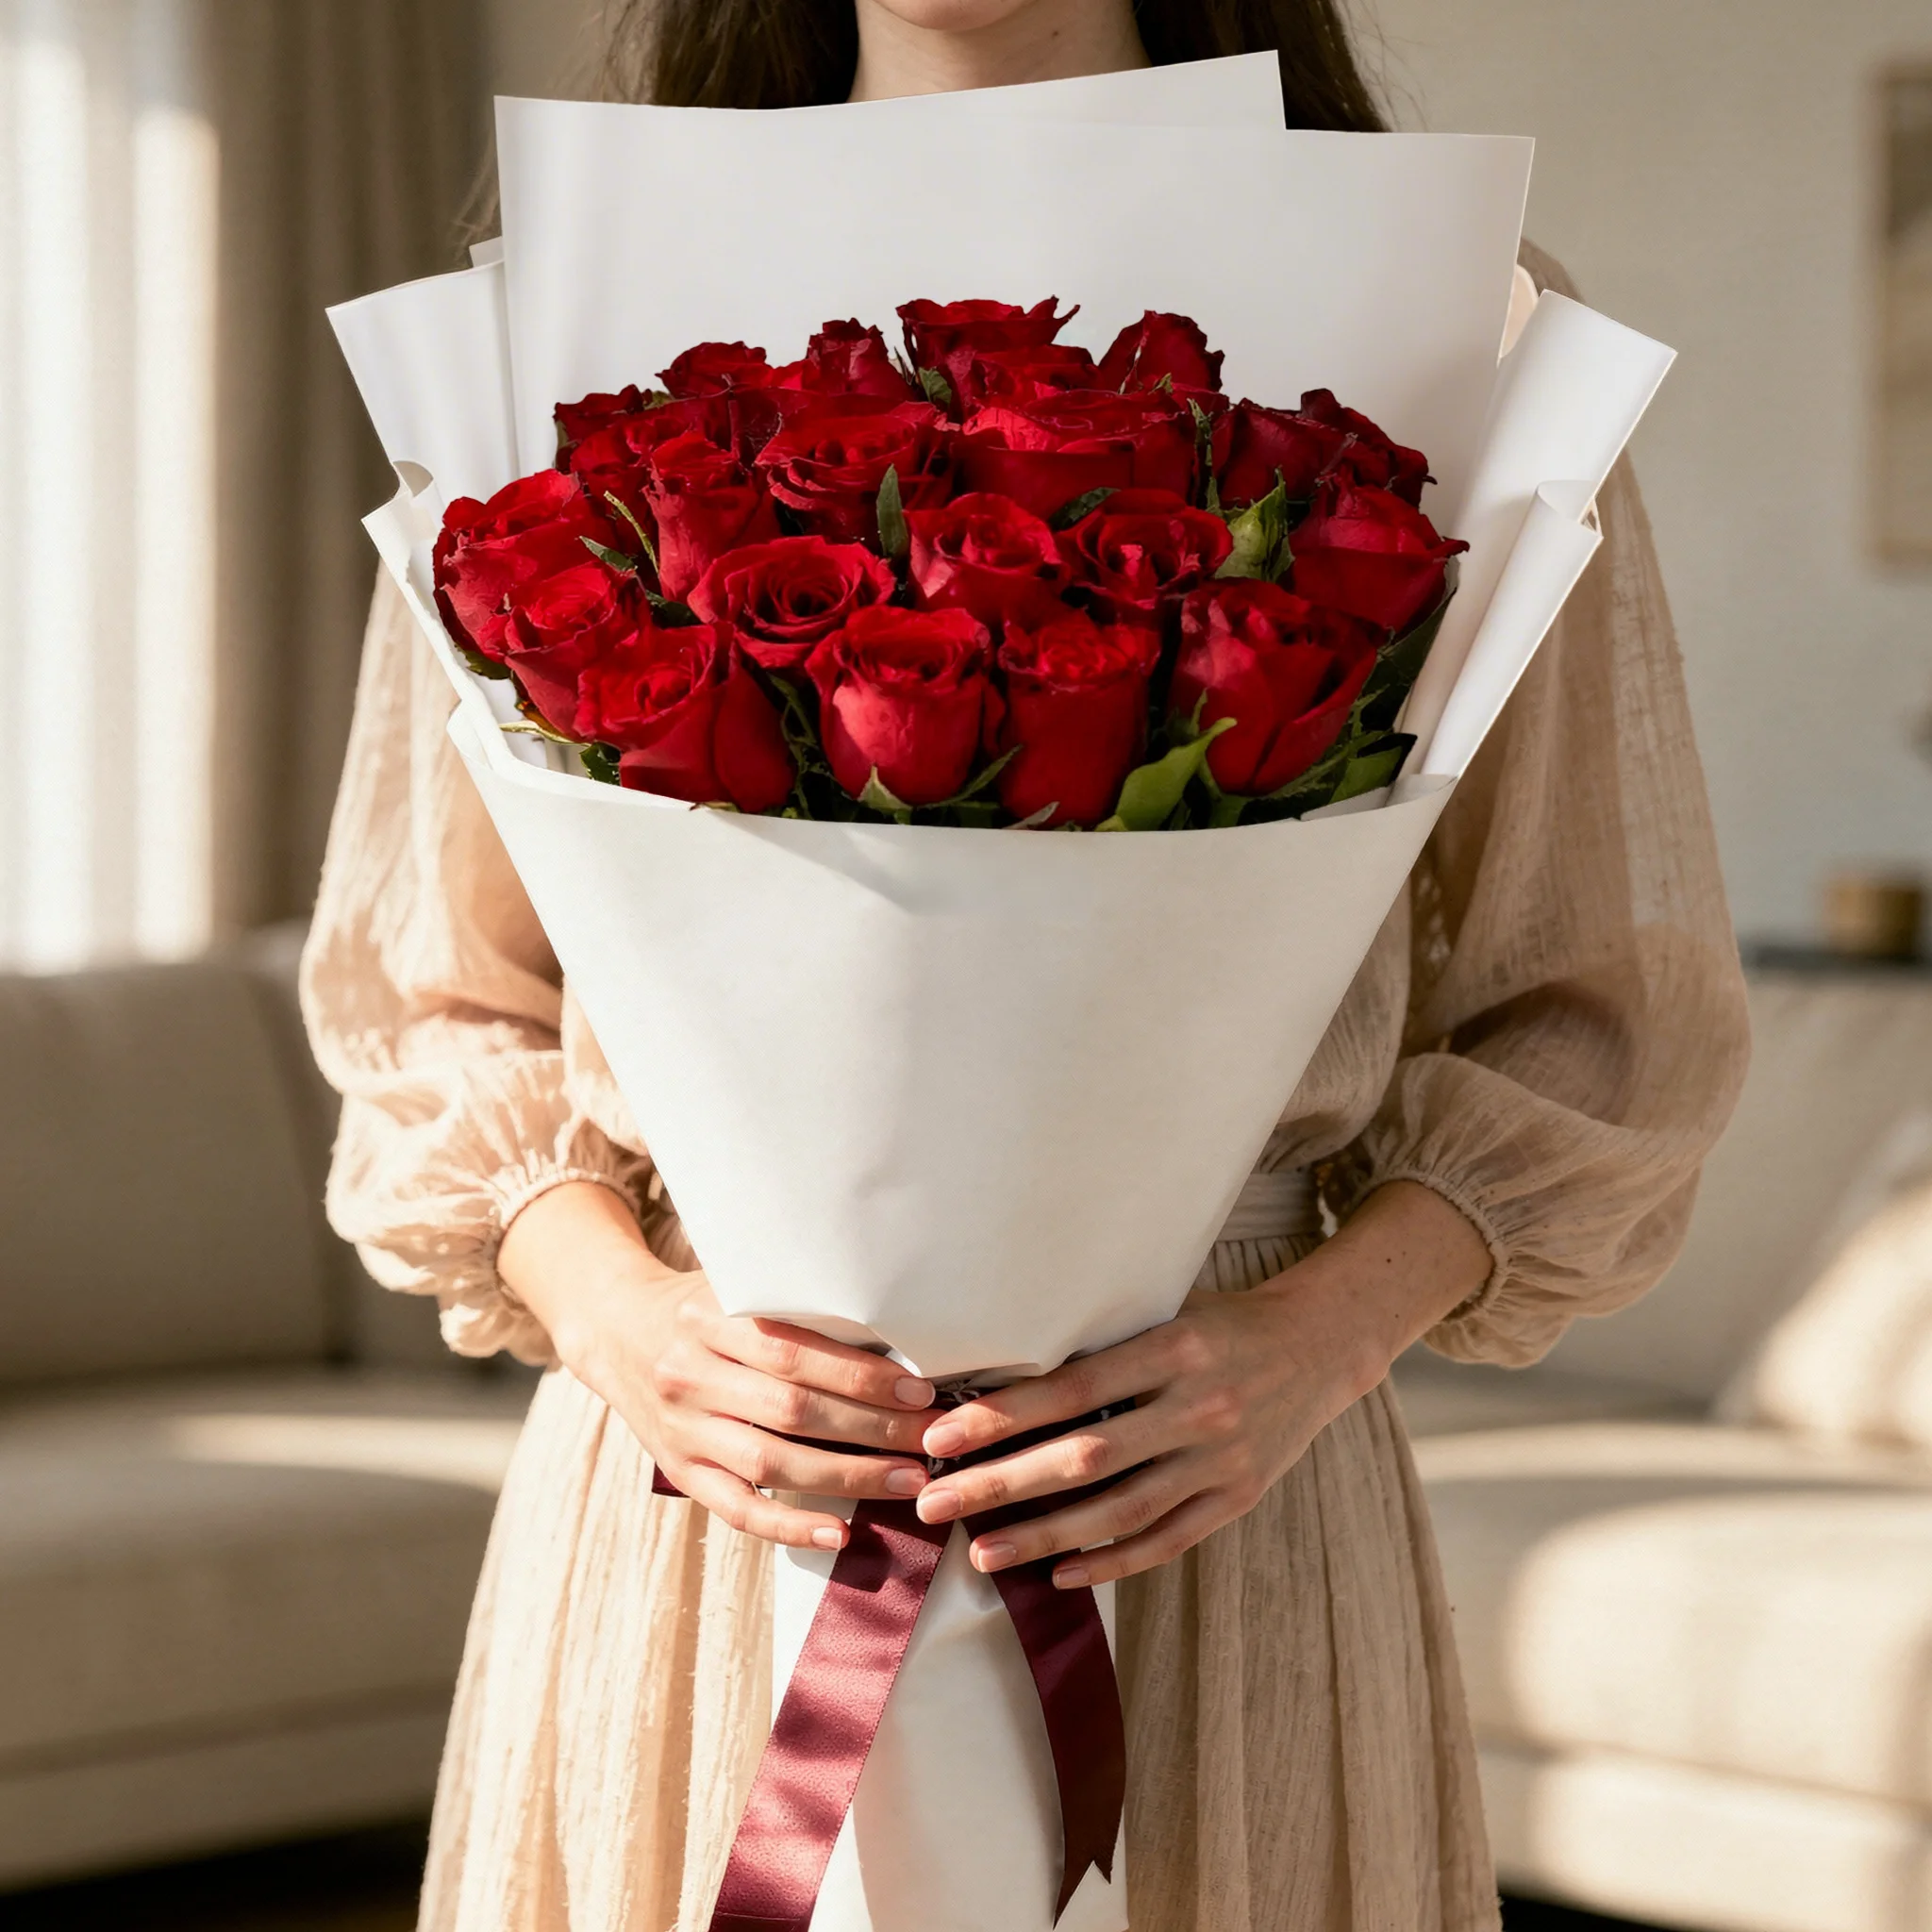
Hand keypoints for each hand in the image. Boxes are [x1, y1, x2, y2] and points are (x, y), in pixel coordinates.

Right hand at [500, 1182, 942, 1551]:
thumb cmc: (699, 1305)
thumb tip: (892, 1324)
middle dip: (871, 1430)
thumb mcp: (734, 1284)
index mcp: (710, 1320)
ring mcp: (683, 1430)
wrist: (614, 1330)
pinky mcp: (681, 1472)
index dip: (860, 1376)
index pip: (795, 1353)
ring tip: (908, 1481)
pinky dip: (790, 1525)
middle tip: (932, 1440)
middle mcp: (691, 1376)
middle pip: (791, 1411)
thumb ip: (794, 1302)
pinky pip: (737, 1508)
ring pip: (770, 1463)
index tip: (919, 1389)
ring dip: (847, 1478)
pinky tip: (840, 1533)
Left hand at [911, 1181, 1491, 1588]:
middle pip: (1084, 1457)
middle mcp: (1198, 1407)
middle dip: (1000, 1484)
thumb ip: (1101, 1343)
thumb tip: (1004, 1373)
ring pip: (1119, 1510)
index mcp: (1173, 1349)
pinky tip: (1059, 1571)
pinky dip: (1111, 1561)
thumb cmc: (1224, 1320)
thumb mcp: (1166, 1310)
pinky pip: (1166, 1539)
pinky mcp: (1239, 1498)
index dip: (1002, 1417)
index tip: (940, 1438)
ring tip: (980, 1550)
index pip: (1071, 1389)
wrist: (1324, 1344)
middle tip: (933, 1503)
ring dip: (1042, 1534)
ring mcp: (1222, 1461)